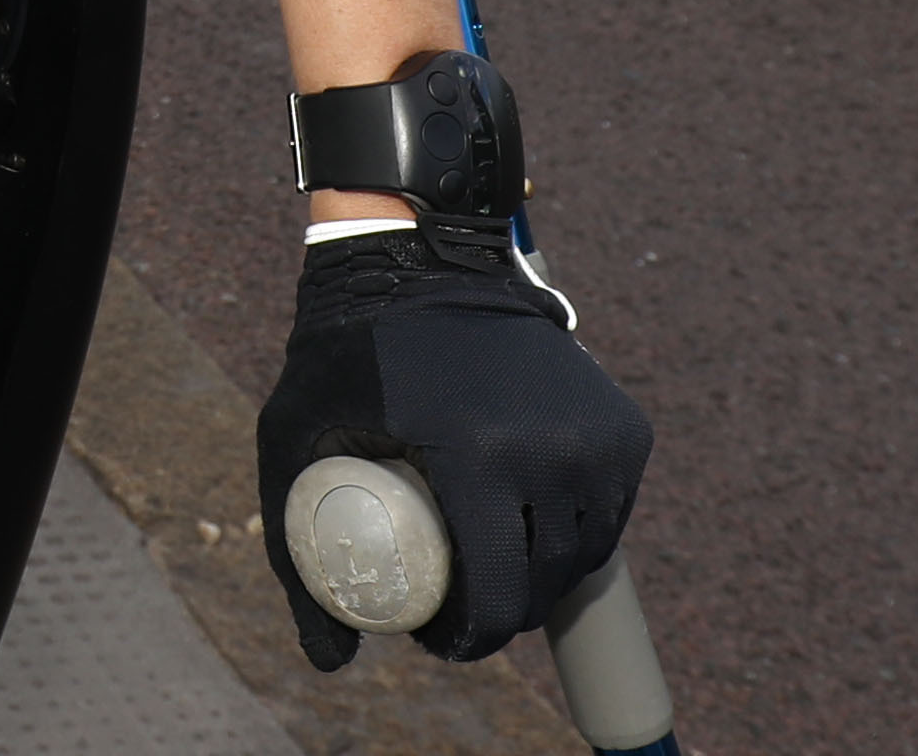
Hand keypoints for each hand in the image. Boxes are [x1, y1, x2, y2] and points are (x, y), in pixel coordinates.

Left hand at [257, 225, 650, 669]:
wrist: (418, 253)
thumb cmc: (345, 348)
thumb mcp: (291, 434)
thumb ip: (291, 551)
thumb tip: (332, 664)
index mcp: (478, 458)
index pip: (496, 601)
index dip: (466, 640)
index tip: (434, 632)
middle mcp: (553, 451)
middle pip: (543, 587)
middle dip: (504, 616)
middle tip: (460, 602)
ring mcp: (597, 437)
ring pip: (584, 555)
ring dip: (545, 577)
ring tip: (496, 566)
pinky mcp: (626, 425)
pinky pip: (609, 511)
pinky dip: (578, 528)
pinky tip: (534, 525)